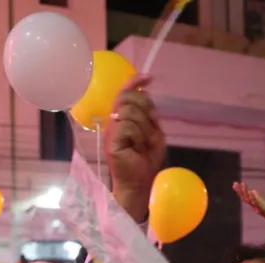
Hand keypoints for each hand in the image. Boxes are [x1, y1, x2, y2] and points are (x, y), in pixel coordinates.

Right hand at [106, 76, 164, 218]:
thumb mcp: (152, 132)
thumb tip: (145, 88)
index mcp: (123, 118)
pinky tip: (137, 148)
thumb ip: (148, 113)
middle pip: (129, 98)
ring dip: (144, 128)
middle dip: (146, 109)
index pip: (125, 93)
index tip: (149, 77)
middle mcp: (114, 121)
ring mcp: (111, 130)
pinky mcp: (111, 140)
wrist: (139, 182)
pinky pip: (128, 126)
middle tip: (151, 127)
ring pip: (130, 112)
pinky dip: (138, 137)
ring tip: (143, 144)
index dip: (135, 82)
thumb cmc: (145, 160)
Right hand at [232, 182, 264, 222]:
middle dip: (239, 191)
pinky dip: (253, 198)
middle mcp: (254, 206)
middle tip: (235, 183)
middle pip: (244, 198)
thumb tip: (253, 190)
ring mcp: (258, 207)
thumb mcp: (263, 202)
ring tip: (242, 184)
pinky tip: (251, 192)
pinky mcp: (263, 209)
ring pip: (249, 200)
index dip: (239, 191)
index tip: (235, 184)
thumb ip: (258, 197)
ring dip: (245, 192)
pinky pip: (257, 203)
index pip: (244, 196)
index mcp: (253, 204)